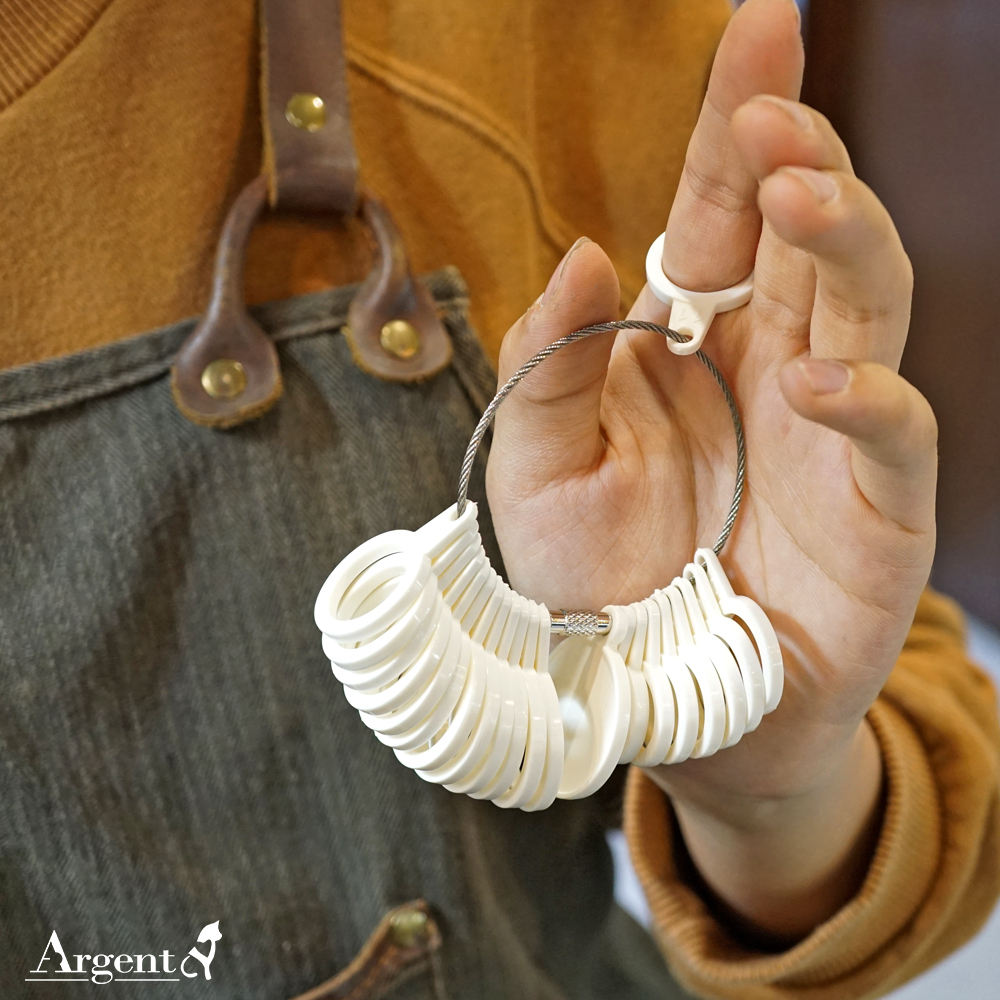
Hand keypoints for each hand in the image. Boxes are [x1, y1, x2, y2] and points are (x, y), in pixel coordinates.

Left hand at [486, 0, 935, 938]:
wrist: (647, 693)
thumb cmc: (590, 581)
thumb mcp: (533, 468)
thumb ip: (547, 363)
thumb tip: (588, 256)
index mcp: (688, 345)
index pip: (722, 214)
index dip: (740, 123)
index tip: (762, 26)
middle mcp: (768, 367)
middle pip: (807, 236)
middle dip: (800, 159)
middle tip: (773, 113)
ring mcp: (830, 431)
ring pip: (868, 303)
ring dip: (845, 237)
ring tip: (798, 192)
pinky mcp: (876, 510)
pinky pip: (893, 434)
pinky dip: (865, 399)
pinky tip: (812, 382)